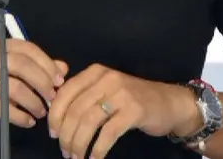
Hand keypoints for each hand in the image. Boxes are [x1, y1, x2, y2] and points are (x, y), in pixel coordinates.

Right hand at [0, 37, 69, 140]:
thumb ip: (36, 70)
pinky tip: (28, 122)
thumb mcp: (12, 78)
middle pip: (21, 64)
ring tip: (41, 112)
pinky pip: (4, 107)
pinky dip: (21, 116)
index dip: (46, 63)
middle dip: (42, 82)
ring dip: (34, 102)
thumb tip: (63, 68)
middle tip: (53, 97)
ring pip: (14, 86)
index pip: (26, 48)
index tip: (60, 80)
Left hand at [47, 64, 199, 158]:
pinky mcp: (134, 111)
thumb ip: (83, 95)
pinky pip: (108, 133)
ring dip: (79, 144)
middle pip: (75, 110)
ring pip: (89, 122)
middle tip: (65, 151)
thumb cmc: (133, 99)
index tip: (53, 134)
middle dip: (66, 135)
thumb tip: (54, 114)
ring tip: (76, 157)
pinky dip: (98, 149)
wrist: (170, 103)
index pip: (65, 93)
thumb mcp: (106, 90)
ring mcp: (121, 93)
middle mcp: (107, 79)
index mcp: (95, 72)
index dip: (55, 116)